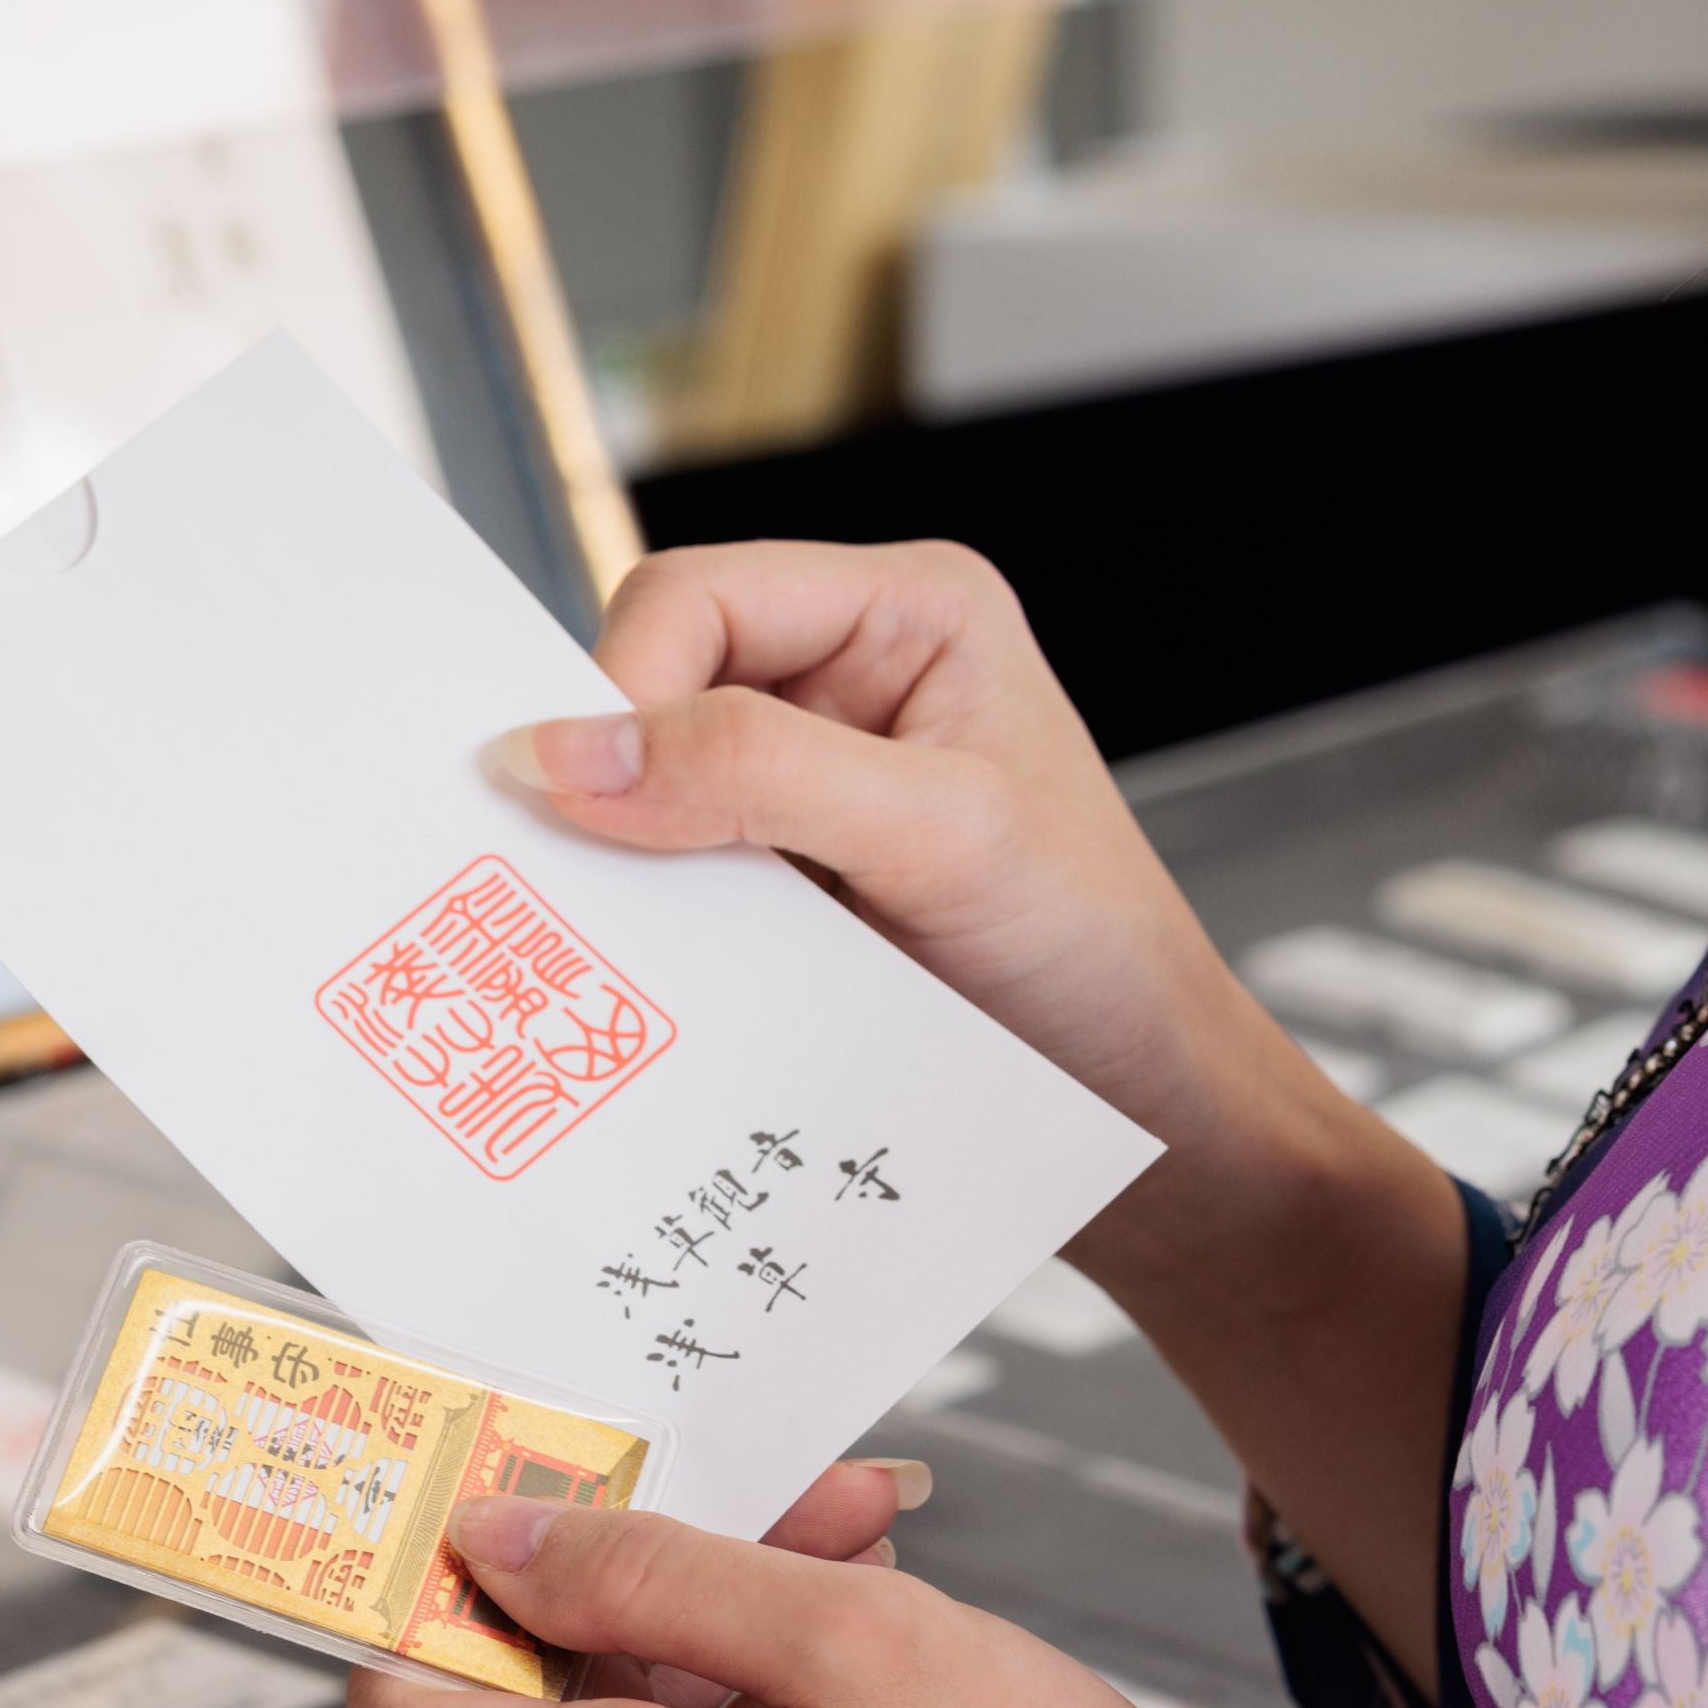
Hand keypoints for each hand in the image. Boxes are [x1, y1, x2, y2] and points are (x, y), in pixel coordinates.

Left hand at [351, 1498, 1429, 1707]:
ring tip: (899, 1590)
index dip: (446, 1576)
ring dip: (752, 1658)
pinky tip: (905, 1706)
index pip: (414, 1695)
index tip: (512, 1492)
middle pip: (567, 1707)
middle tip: (831, 1507)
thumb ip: (669, 1578)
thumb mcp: (873, 1645)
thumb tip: (510, 1544)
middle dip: (678, 1586)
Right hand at [488, 541, 1468, 1667]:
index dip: (621, 692)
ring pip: (649, 782)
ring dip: (631, 861)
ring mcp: (819, 776)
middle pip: (654, 682)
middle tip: (583, 882)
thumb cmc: (1095, 959)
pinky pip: (673, 867)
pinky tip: (666, 974)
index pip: (694, 599)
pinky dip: (656, 918)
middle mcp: (855, 673)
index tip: (578, 806)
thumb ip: (755, 773)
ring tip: (633, 939)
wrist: (1143, 1108)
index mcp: (909, 610)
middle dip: (617, 778)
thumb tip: (563, 750)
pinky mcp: (793, 871)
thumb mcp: (936, 839)